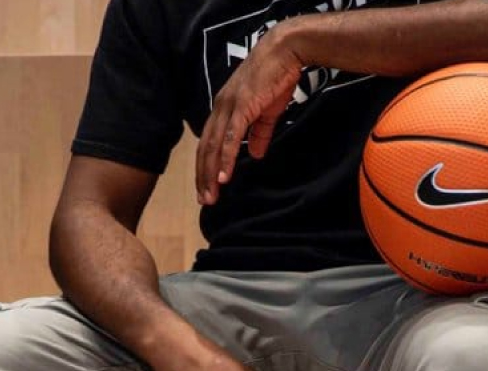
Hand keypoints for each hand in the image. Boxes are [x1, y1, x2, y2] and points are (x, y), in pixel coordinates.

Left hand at [197, 24, 305, 204]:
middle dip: (203, 177)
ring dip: (211, 173)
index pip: (209, 143)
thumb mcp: (267, 112)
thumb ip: (259, 134)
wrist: (283, 53)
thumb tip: (256, 154)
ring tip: (211, 195)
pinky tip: (224, 176)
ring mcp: (230, 108)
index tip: (208, 188)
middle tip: (204, 201)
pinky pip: (232, 137)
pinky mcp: (242, 107)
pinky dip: (226, 158)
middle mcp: (221, 109)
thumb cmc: (275, 78)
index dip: (206, 167)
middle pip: (206, 148)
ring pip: (215, 146)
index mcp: (225, 110)